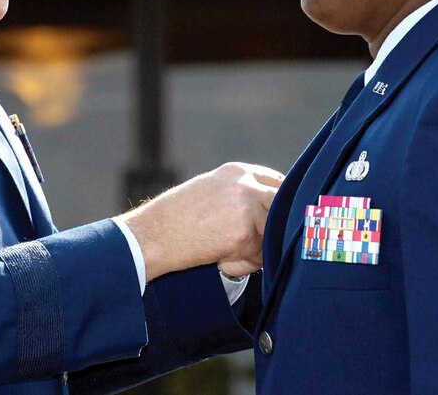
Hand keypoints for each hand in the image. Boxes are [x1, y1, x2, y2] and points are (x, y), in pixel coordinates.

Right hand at [117, 162, 282, 281]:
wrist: (153, 235)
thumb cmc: (177, 216)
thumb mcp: (211, 191)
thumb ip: (240, 195)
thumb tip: (272, 214)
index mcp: (238, 171)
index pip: (278, 183)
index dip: (282, 206)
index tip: (281, 223)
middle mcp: (246, 185)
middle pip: (284, 206)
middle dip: (278, 227)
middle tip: (262, 243)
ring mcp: (247, 209)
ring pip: (274, 234)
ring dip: (258, 249)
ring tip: (227, 253)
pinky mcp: (243, 236)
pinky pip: (258, 257)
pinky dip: (242, 265)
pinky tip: (219, 261)